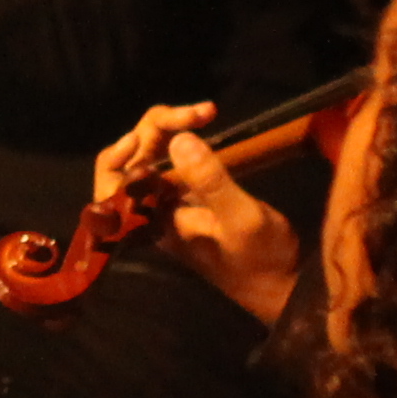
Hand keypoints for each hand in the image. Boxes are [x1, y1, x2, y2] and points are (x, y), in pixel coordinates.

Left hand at [96, 104, 300, 329]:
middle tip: (203, 112)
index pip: (113, 181)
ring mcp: (171, 202)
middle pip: (134, 157)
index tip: (146, 134)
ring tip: (205, 113)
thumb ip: (210, 182)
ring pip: (154, 154)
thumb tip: (180, 140)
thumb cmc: (262, 259)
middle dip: (159, 127)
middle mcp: (153, 209)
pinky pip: (174, 160)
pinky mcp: (190, 196)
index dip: (120, 152)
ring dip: (172, 129)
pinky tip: (204, 126)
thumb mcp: (242, 219)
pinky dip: (184, 139)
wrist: (283, 285)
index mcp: (152, 219)